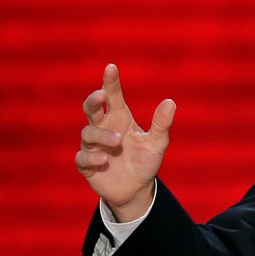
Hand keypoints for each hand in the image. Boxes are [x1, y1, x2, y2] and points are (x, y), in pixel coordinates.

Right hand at [75, 64, 175, 221]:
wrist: (136, 189)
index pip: (113, 96)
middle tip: (101, 96)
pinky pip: (82, 157)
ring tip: (118, 142)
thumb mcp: (157, 142)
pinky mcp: (87, 164)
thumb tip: (170, 102)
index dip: (110, 82)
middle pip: (91, 108)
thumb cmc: (145, 160)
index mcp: (120, 118)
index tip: (112, 67)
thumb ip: (161, 123)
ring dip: (102, 135)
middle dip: (93, 100)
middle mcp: (105, 128)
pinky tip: (105, 160)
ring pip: (87, 133)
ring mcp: (93, 146)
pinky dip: (92, 157)